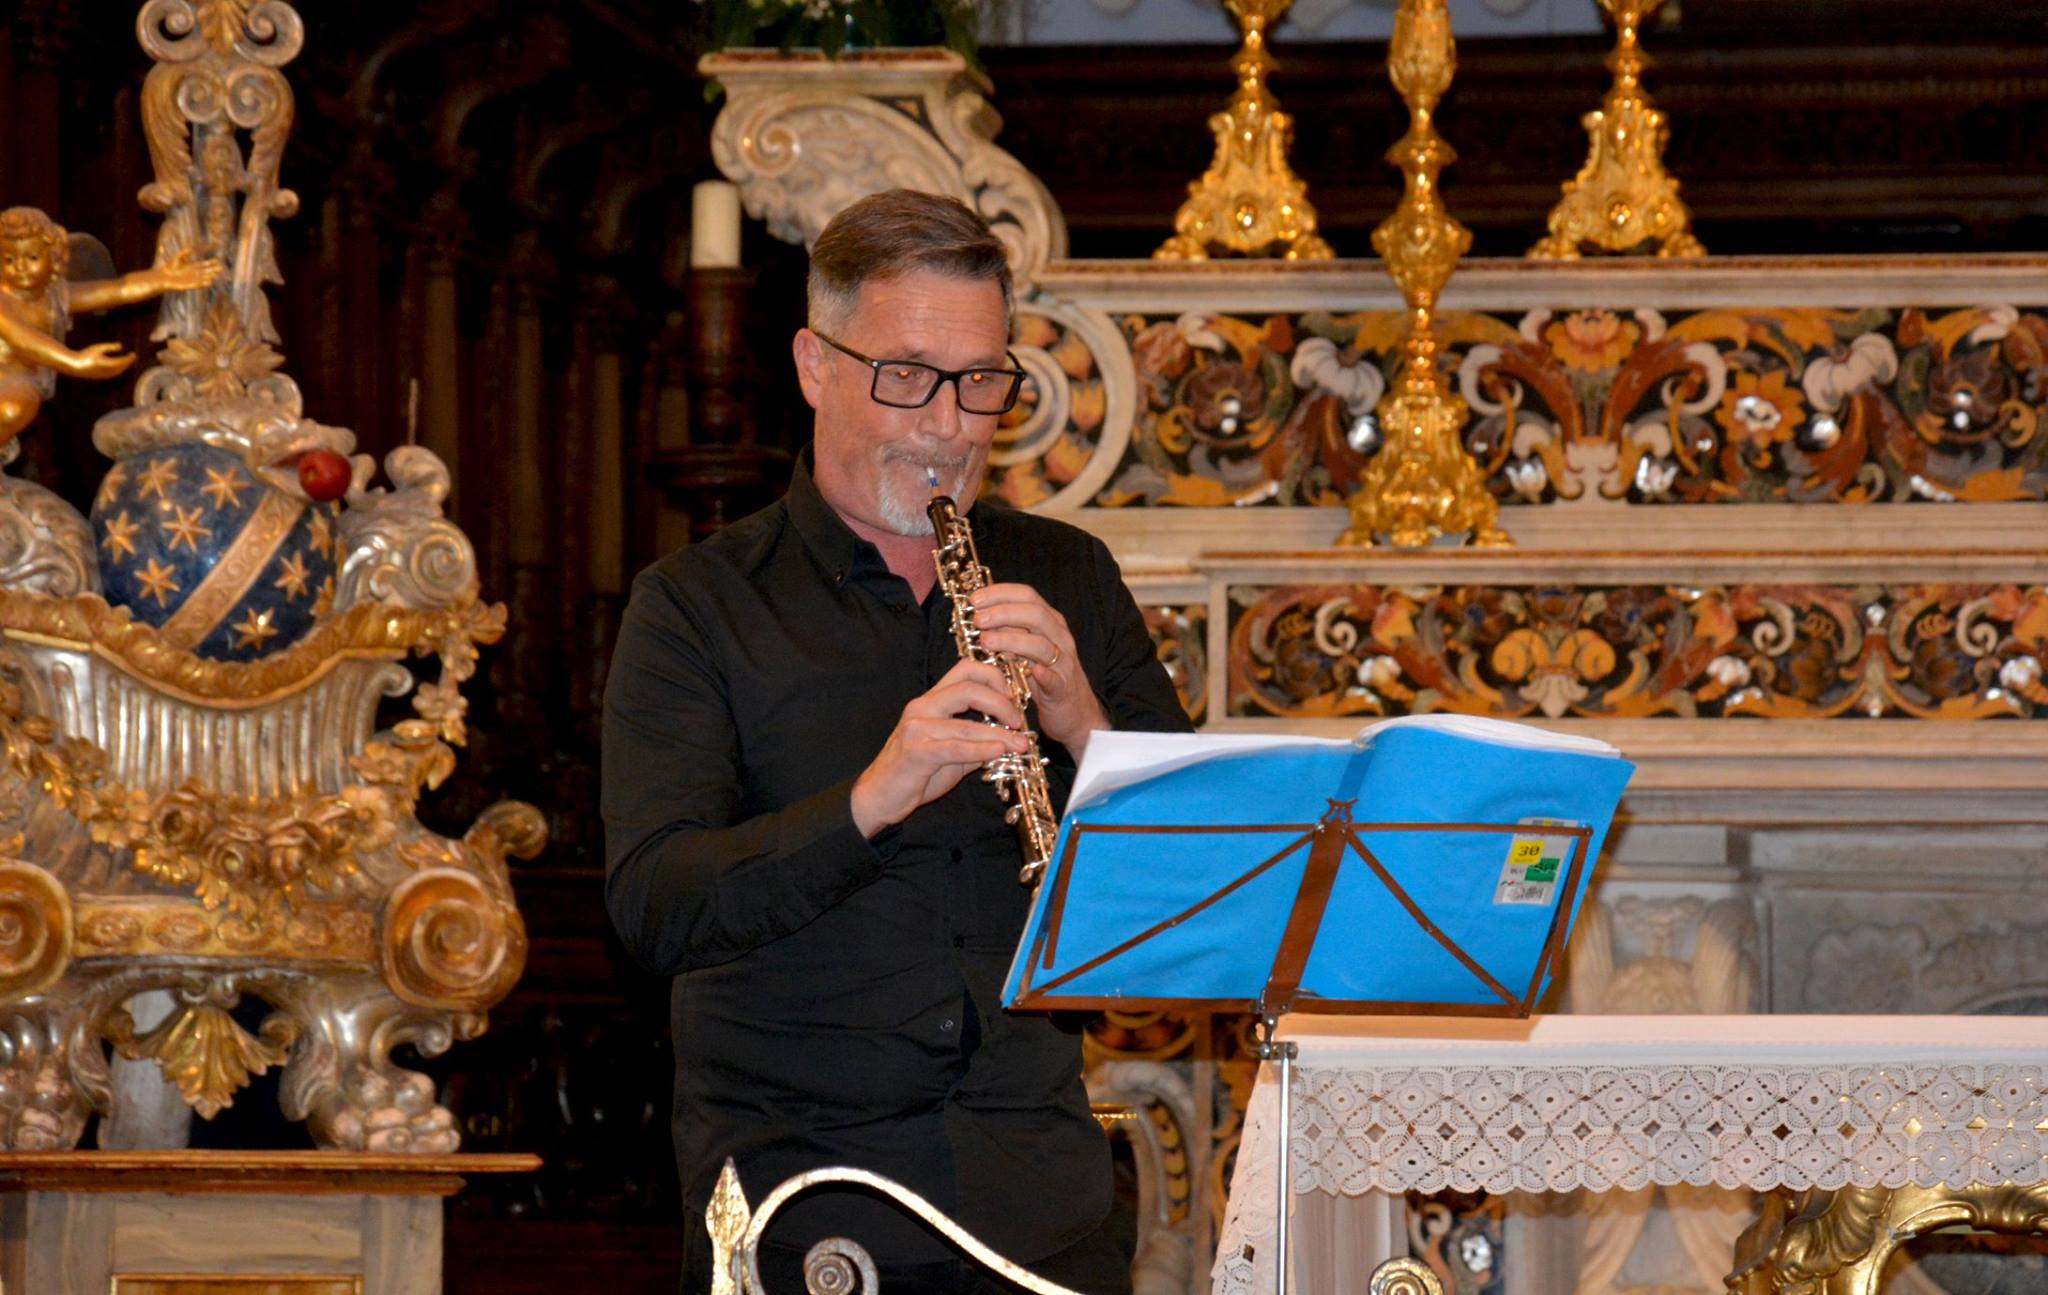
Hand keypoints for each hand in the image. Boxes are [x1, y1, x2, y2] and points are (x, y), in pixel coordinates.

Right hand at [71, 342, 134, 379]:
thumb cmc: (86, 354)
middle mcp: (109, 372)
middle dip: (128, 362)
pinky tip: (119, 366)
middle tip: (133, 356)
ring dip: (124, 366)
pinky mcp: (102, 377)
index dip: (130, 358)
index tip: (134, 354)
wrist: (75, 366)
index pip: (124, 361)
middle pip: (123, 367)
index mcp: (109, 364)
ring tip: (127, 361)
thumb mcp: (98, 348)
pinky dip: (118, 369)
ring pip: (119, 371)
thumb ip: (110, 347)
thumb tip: (121, 346)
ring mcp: (106, 376)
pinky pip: (114, 374)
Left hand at [155, 250, 223, 292]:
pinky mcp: (188, 285)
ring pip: (203, 278)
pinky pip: (198, 284)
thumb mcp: (177, 258)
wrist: (163, 277)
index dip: (210, 263)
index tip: (217, 261)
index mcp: (192, 267)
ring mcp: (192, 280)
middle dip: (213, 270)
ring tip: (216, 275)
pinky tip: (209, 282)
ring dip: (210, 277)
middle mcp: (194, 274)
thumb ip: (184, 253)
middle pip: (205, 272)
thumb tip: (190, 247)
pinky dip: (203, 283)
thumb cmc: (169, 267)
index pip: (203, 265)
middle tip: (221, 268)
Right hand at [850, 657, 1030, 837]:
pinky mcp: (916, 751)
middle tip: (1018, 721)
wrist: (879, 796)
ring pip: (967, 724)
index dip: (994, 677)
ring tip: (1020, 744)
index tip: (1013, 698)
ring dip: (1000, 734)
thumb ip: (976, 742)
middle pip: (969, 688)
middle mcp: (922, 707)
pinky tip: (999, 752)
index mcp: (931, 701)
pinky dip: (981, 749)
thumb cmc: (914, 773)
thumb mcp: (951, 754)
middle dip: (1002, 703)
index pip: (965, 669)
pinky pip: (955, 748)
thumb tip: (1009, 740)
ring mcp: (917, 728)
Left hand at [967, 582, 1108, 753]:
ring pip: (1041, 645)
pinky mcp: (1063, 688)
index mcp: (1049, 621)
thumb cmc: (1042, 675)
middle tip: (977, 620)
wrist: (1074, 711)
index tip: (974, 599)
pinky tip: (1028, 670)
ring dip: (1012, 640)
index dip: (999, 593)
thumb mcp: (1024, 648)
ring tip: (985, 641)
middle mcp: (1059, 637)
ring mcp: (1063, 662)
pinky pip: (1053, 679)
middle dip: (1003, 613)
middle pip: (1035, 614)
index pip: (1027, 595)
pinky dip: (1042, 674)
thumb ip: (1006, 630)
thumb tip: (976, 616)